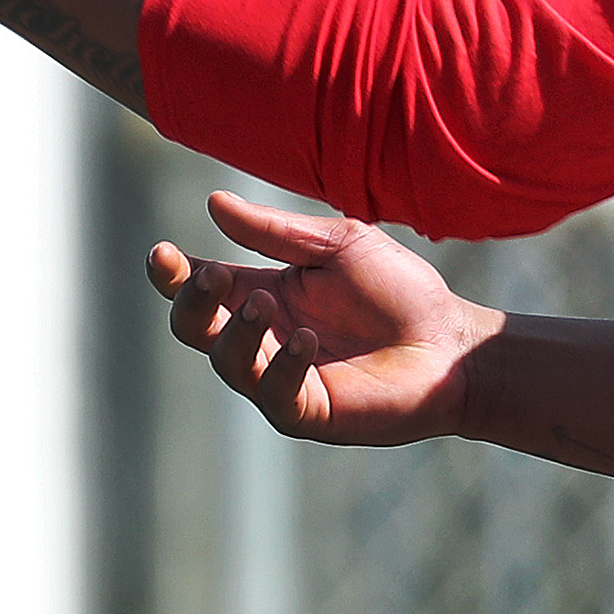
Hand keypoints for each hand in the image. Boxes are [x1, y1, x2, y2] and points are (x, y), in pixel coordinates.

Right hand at [146, 189, 498, 445]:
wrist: (452, 342)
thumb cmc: (401, 292)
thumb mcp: (339, 245)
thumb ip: (277, 231)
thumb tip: (214, 203)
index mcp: (262, 292)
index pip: (198, 286)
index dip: (171, 273)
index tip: (161, 253)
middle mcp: (262, 338)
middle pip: (193, 328)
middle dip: (191, 301)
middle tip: (213, 277)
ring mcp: (280, 378)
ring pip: (226, 361)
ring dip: (236, 331)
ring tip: (265, 303)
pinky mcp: (308, 411)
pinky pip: (273, 395)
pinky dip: (281, 367)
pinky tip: (306, 341)